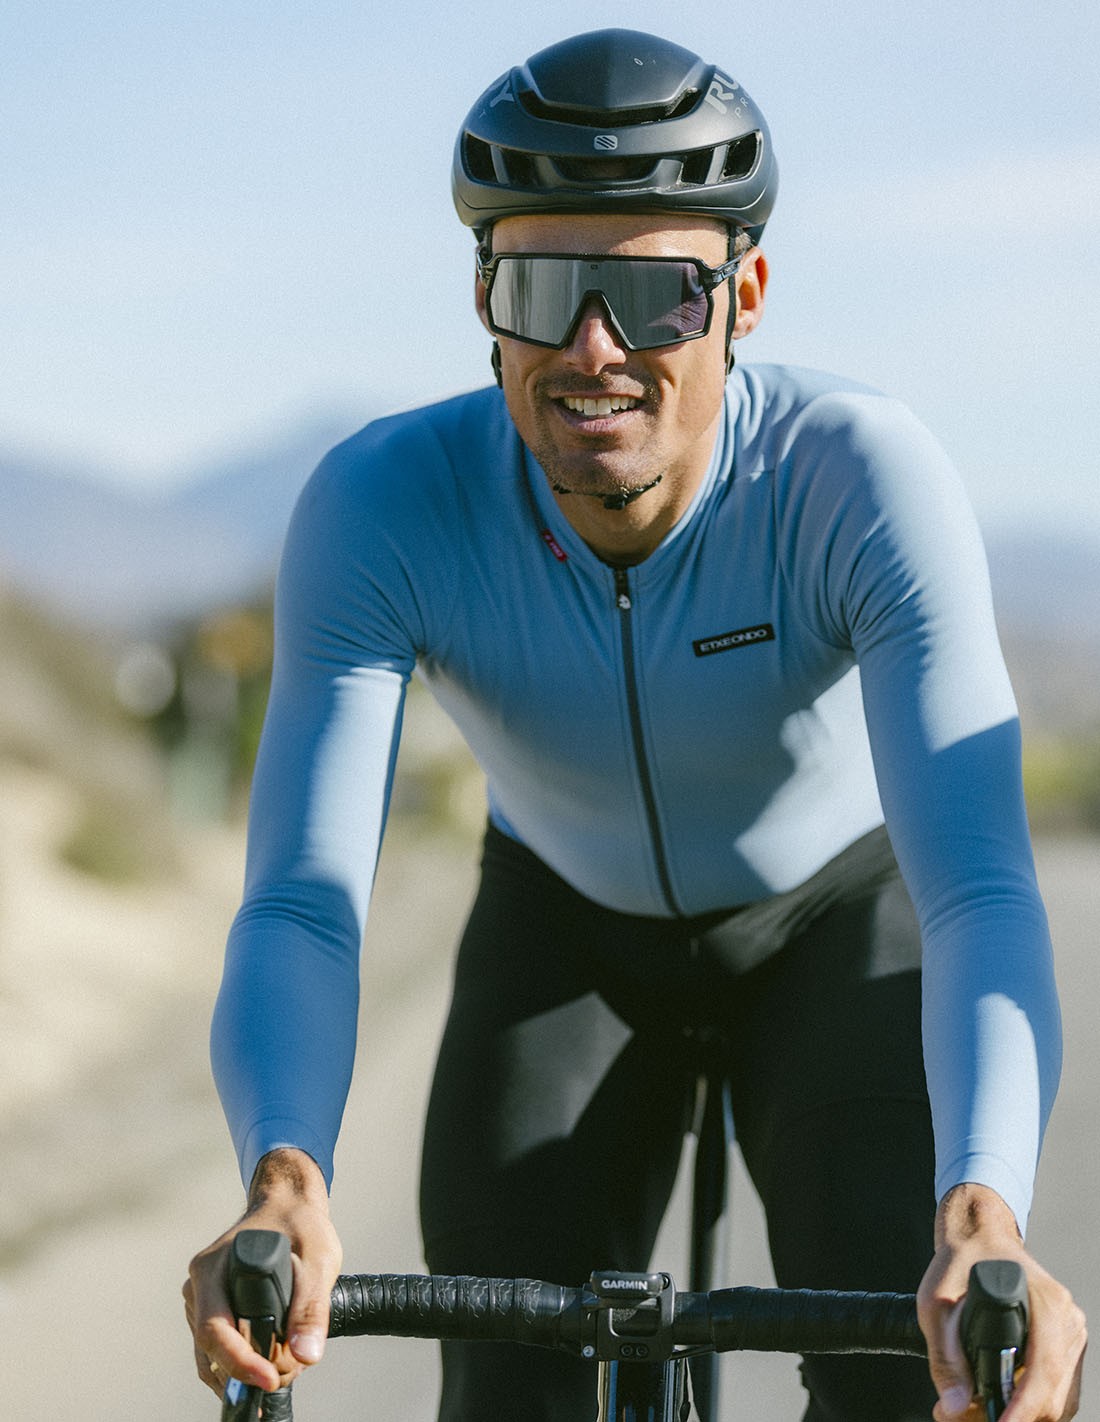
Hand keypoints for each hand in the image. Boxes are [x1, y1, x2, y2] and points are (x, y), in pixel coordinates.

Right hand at [183, 1149, 342, 1395]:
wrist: (289, 1206)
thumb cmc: (299, 1224)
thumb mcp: (317, 1259)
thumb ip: (311, 1307)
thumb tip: (305, 1354)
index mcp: (213, 1268)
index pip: (213, 1329)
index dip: (239, 1361)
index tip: (269, 1377)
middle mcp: (200, 1286)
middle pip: (211, 1349)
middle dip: (249, 1370)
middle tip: (289, 1371)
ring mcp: (203, 1300)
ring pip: (213, 1355)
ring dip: (247, 1370)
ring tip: (287, 1364)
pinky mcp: (215, 1309)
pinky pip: (219, 1349)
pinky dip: (244, 1362)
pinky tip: (272, 1361)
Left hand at [917, 1184, 1085, 1420]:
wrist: (978, 1238)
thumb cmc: (959, 1263)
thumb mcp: (937, 1305)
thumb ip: (945, 1358)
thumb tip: (953, 1409)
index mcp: (1045, 1302)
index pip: (1044, 1371)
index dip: (1023, 1409)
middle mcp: (1067, 1319)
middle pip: (1055, 1396)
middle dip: (1016, 1418)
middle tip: (968, 1419)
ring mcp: (1071, 1333)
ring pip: (1060, 1401)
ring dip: (1025, 1416)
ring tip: (978, 1413)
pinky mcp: (1067, 1344)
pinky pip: (1059, 1391)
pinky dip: (1032, 1406)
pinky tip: (1001, 1404)